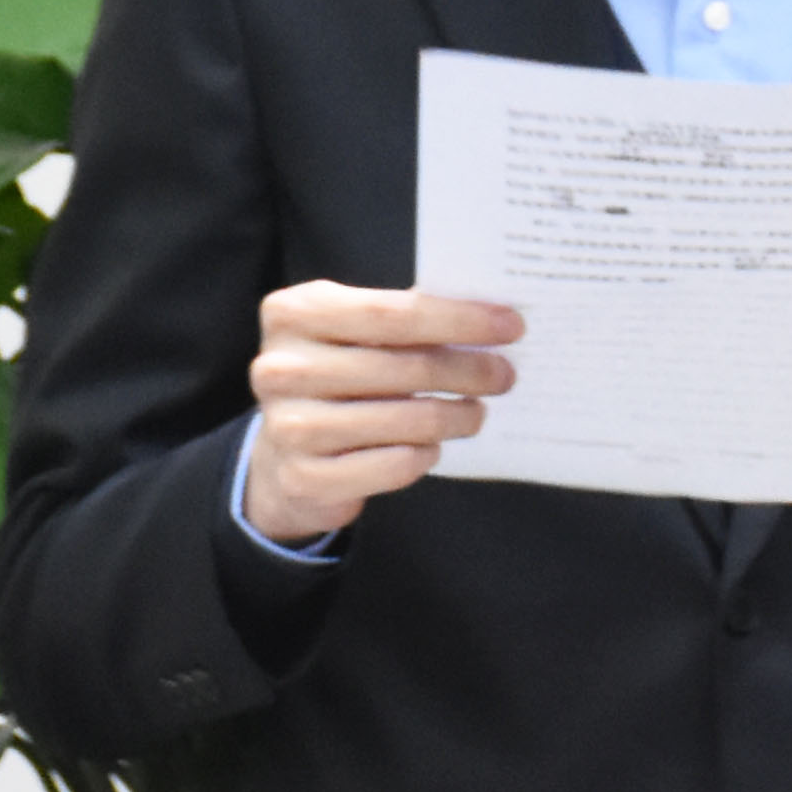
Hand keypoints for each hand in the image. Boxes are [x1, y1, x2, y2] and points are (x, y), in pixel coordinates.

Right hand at [240, 282, 521, 541]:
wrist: (282, 448)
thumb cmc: (334, 376)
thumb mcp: (352, 332)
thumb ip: (403, 319)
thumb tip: (489, 320)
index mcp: (293, 313)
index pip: (392, 313)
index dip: (458, 320)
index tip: (510, 325)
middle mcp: (281, 368)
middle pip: (404, 367)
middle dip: (467, 370)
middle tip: (504, 374)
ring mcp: (288, 426)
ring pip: (404, 421)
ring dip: (455, 417)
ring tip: (476, 413)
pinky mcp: (303, 478)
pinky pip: (392, 466)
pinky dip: (424, 455)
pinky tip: (432, 447)